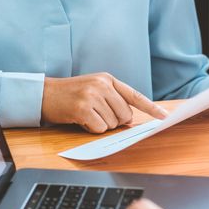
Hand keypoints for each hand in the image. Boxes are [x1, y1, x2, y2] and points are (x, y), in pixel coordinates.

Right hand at [42, 73, 168, 133]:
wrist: (44, 94)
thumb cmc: (71, 95)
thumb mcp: (94, 90)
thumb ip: (113, 100)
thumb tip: (129, 120)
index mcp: (108, 79)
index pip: (135, 95)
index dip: (151, 107)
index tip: (164, 116)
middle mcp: (102, 85)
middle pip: (125, 115)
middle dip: (115, 121)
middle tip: (97, 115)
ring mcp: (93, 96)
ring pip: (113, 123)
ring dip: (101, 125)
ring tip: (87, 115)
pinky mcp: (83, 108)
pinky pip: (100, 128)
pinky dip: (92, 129)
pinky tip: (82, 120)